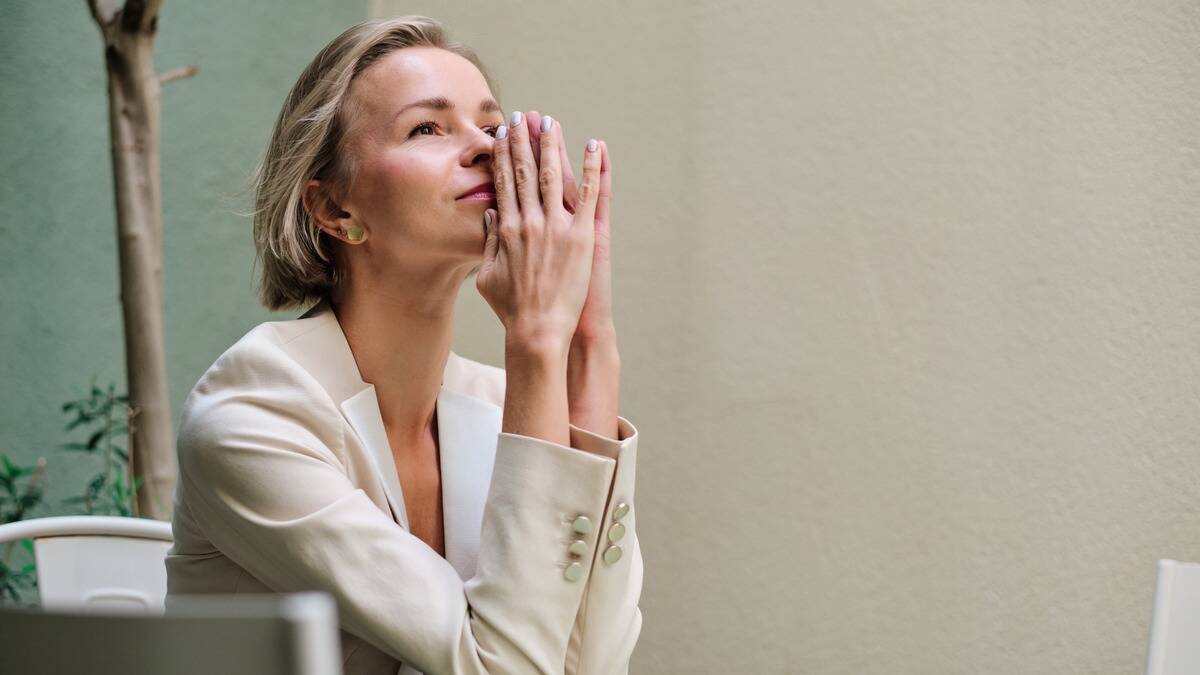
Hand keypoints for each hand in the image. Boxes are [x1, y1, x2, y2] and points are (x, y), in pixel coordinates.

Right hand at [475, 111, 603, 351]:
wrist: (538, 329)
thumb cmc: (512, 309)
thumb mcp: (487, 276)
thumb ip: (488, 243)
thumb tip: (490, 214)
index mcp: (507, 229)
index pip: (504, 182)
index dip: (503, 155)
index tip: (502, 134)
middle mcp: (530, 221)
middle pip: (526, 171)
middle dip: (523, 141)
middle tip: (522, 116)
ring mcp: (557, 227)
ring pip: (555, 175)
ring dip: (552, 145)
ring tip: (551, 122)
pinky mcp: (582, 236)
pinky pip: (591, 194)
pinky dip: (593, 168)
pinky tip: (594, 145)